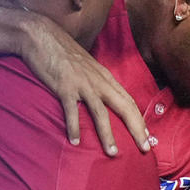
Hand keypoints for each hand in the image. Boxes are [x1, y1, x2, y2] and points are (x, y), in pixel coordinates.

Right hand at [19, 12, 149, 156]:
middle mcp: (99, 81)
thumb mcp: (88, 67)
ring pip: (101, 112)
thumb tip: (104, 97)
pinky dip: (74, 127)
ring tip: (113, 153)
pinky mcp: (64, 87)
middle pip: (124, 107)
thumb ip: (97, 82)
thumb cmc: (63, 53)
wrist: (41, 35)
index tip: (147, 137)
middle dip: (136, 129)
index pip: (129, 101)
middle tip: (145, 148)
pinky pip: (72, 111)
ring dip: (108, 134)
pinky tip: (75, 141)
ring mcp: (82, 84)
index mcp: (106, 77)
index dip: (140, 120)